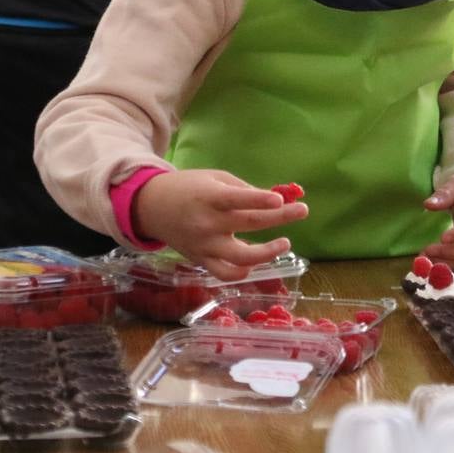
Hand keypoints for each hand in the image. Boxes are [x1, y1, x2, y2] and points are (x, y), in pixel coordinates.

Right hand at [133, 170, 307, 280]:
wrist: (152, 207)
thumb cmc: (190, 187)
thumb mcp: (216, 178)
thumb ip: (245, 190)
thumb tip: (280, 198)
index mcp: (209, 197)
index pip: (237, 200)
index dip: (259, 200)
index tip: (280, 200)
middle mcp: (207, 223)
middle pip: (248, 224)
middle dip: (280, 218)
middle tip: (302, 211)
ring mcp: (204, 245)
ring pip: (239, 258)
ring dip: (267, 253)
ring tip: (284, 243)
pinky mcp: (201, 260)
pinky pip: (224, 274)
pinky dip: (242, 272)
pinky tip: (256, 262)